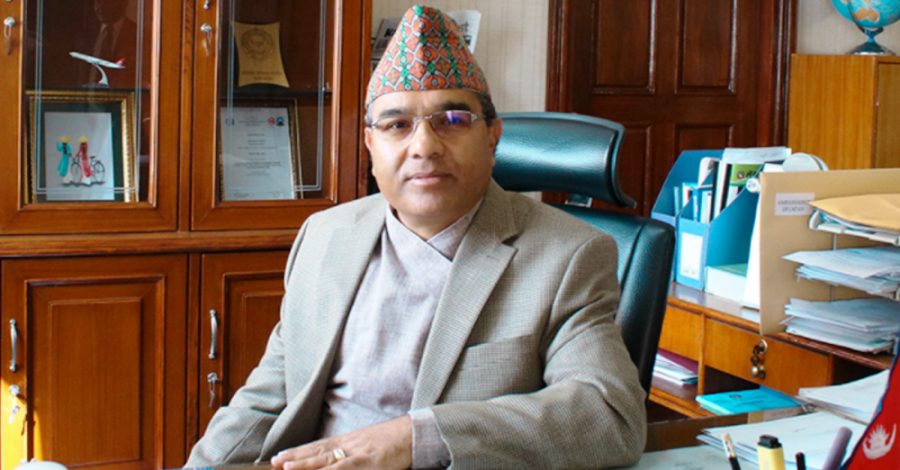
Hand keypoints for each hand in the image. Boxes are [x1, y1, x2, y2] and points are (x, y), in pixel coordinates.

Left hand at [270, 415, 411, 468]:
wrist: (413, 433)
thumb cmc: (393, 441)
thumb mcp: (368, 445)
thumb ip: (352, 453)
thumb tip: (335, 461)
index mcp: (349, 441)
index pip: (318, 446)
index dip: (298, 452)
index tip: (280, 456)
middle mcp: (349, 444)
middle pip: (317, 452)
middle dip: (295, 458)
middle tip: (275, 462)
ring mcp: (357, 453)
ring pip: (326, 460)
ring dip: (305, 464)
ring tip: (286, 467)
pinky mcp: (368, 461)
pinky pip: (345, 468)